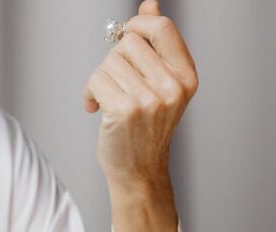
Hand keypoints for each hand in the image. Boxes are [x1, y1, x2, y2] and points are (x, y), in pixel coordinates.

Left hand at [83, 0, 197, 185]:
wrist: (139, 170)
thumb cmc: (146, 128)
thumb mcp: (159, 84)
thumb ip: (156, 44)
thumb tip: (150, 3)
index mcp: (186, 77)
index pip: (162, 27)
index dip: (137, 25)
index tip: (126, 38)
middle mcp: (173, 87)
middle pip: (128, 42)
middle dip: (114, 59)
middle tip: (117, 83)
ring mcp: (150, 100)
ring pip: (109, 61)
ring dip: (101, 79)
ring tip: (108, 100)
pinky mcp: (125, 110)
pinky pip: (96, 80)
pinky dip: (89, 93)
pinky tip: (95, 109)